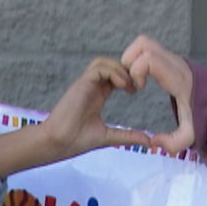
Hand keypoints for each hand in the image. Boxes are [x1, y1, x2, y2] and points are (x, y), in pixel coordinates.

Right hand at [0, 58, 149, 177]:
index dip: (128, 78)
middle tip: (137, 85)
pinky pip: (98, 68)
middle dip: (126, 70)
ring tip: (129, 85)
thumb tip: (148, 142)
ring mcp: (86, 84)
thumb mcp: (109, 136)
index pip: (114, 76)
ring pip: (103, 62)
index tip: (137, 90)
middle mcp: (92, 87)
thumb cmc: (76, 140)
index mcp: (98, 96)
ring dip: (120, 69)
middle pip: (110, 65)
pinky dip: (113, 72)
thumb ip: (128, 136)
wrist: (58, 143)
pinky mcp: (81, 84)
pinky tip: (122, 85)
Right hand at [120, 34, 195, 153]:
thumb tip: (153, 141)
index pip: (149, 59)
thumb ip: (174, 142)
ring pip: (144, 42)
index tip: (139, 88)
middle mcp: (175, 63)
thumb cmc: (204, 114)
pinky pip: (148, 48)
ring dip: (132, 58)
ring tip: (135, 79)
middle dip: (129, 62)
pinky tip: (141, 77)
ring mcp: (172, 58)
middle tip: (132, 82)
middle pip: (143, 44)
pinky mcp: (170, 58)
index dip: (136, 71)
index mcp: (177, 78)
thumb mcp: (191, 134)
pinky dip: (138, 58)